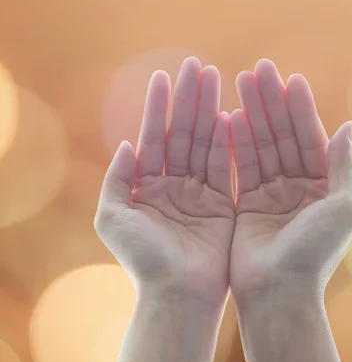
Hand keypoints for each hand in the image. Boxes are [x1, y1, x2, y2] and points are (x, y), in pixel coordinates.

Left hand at [95, 57, 234, 309]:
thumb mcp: (114, 219)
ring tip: (214, 78)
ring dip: (207, 111)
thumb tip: (126, 144)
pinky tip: (228, 115)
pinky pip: (223, 166)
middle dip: (188, 99)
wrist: (178, 295)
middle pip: (181, 134)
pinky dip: (226, 141)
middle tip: (197, 66)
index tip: (164, 75)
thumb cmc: (143, 262)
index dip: (157, 107)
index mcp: (146, 187)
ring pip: (204, 143)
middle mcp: (172, 186)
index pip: (153, 137)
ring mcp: (198, 193)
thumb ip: (117, 180)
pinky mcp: (222, 204)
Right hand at [229, 59, 351, 304]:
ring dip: (251, 113)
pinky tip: (228, 116)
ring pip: (260, 144)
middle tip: (257, 69)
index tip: (289, 77)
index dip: (300, 107)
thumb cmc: (315, 254)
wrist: (278, 292)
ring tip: (239, 82)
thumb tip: (348, 126)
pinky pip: (241, 166)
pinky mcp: (246, 204)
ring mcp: (271, 194)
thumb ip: (344, 165)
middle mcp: (298, 186)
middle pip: (282, 134)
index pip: (310, 136)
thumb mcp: (344, 208)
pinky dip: (235, 142)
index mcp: (323, 186)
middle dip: (271, 101)